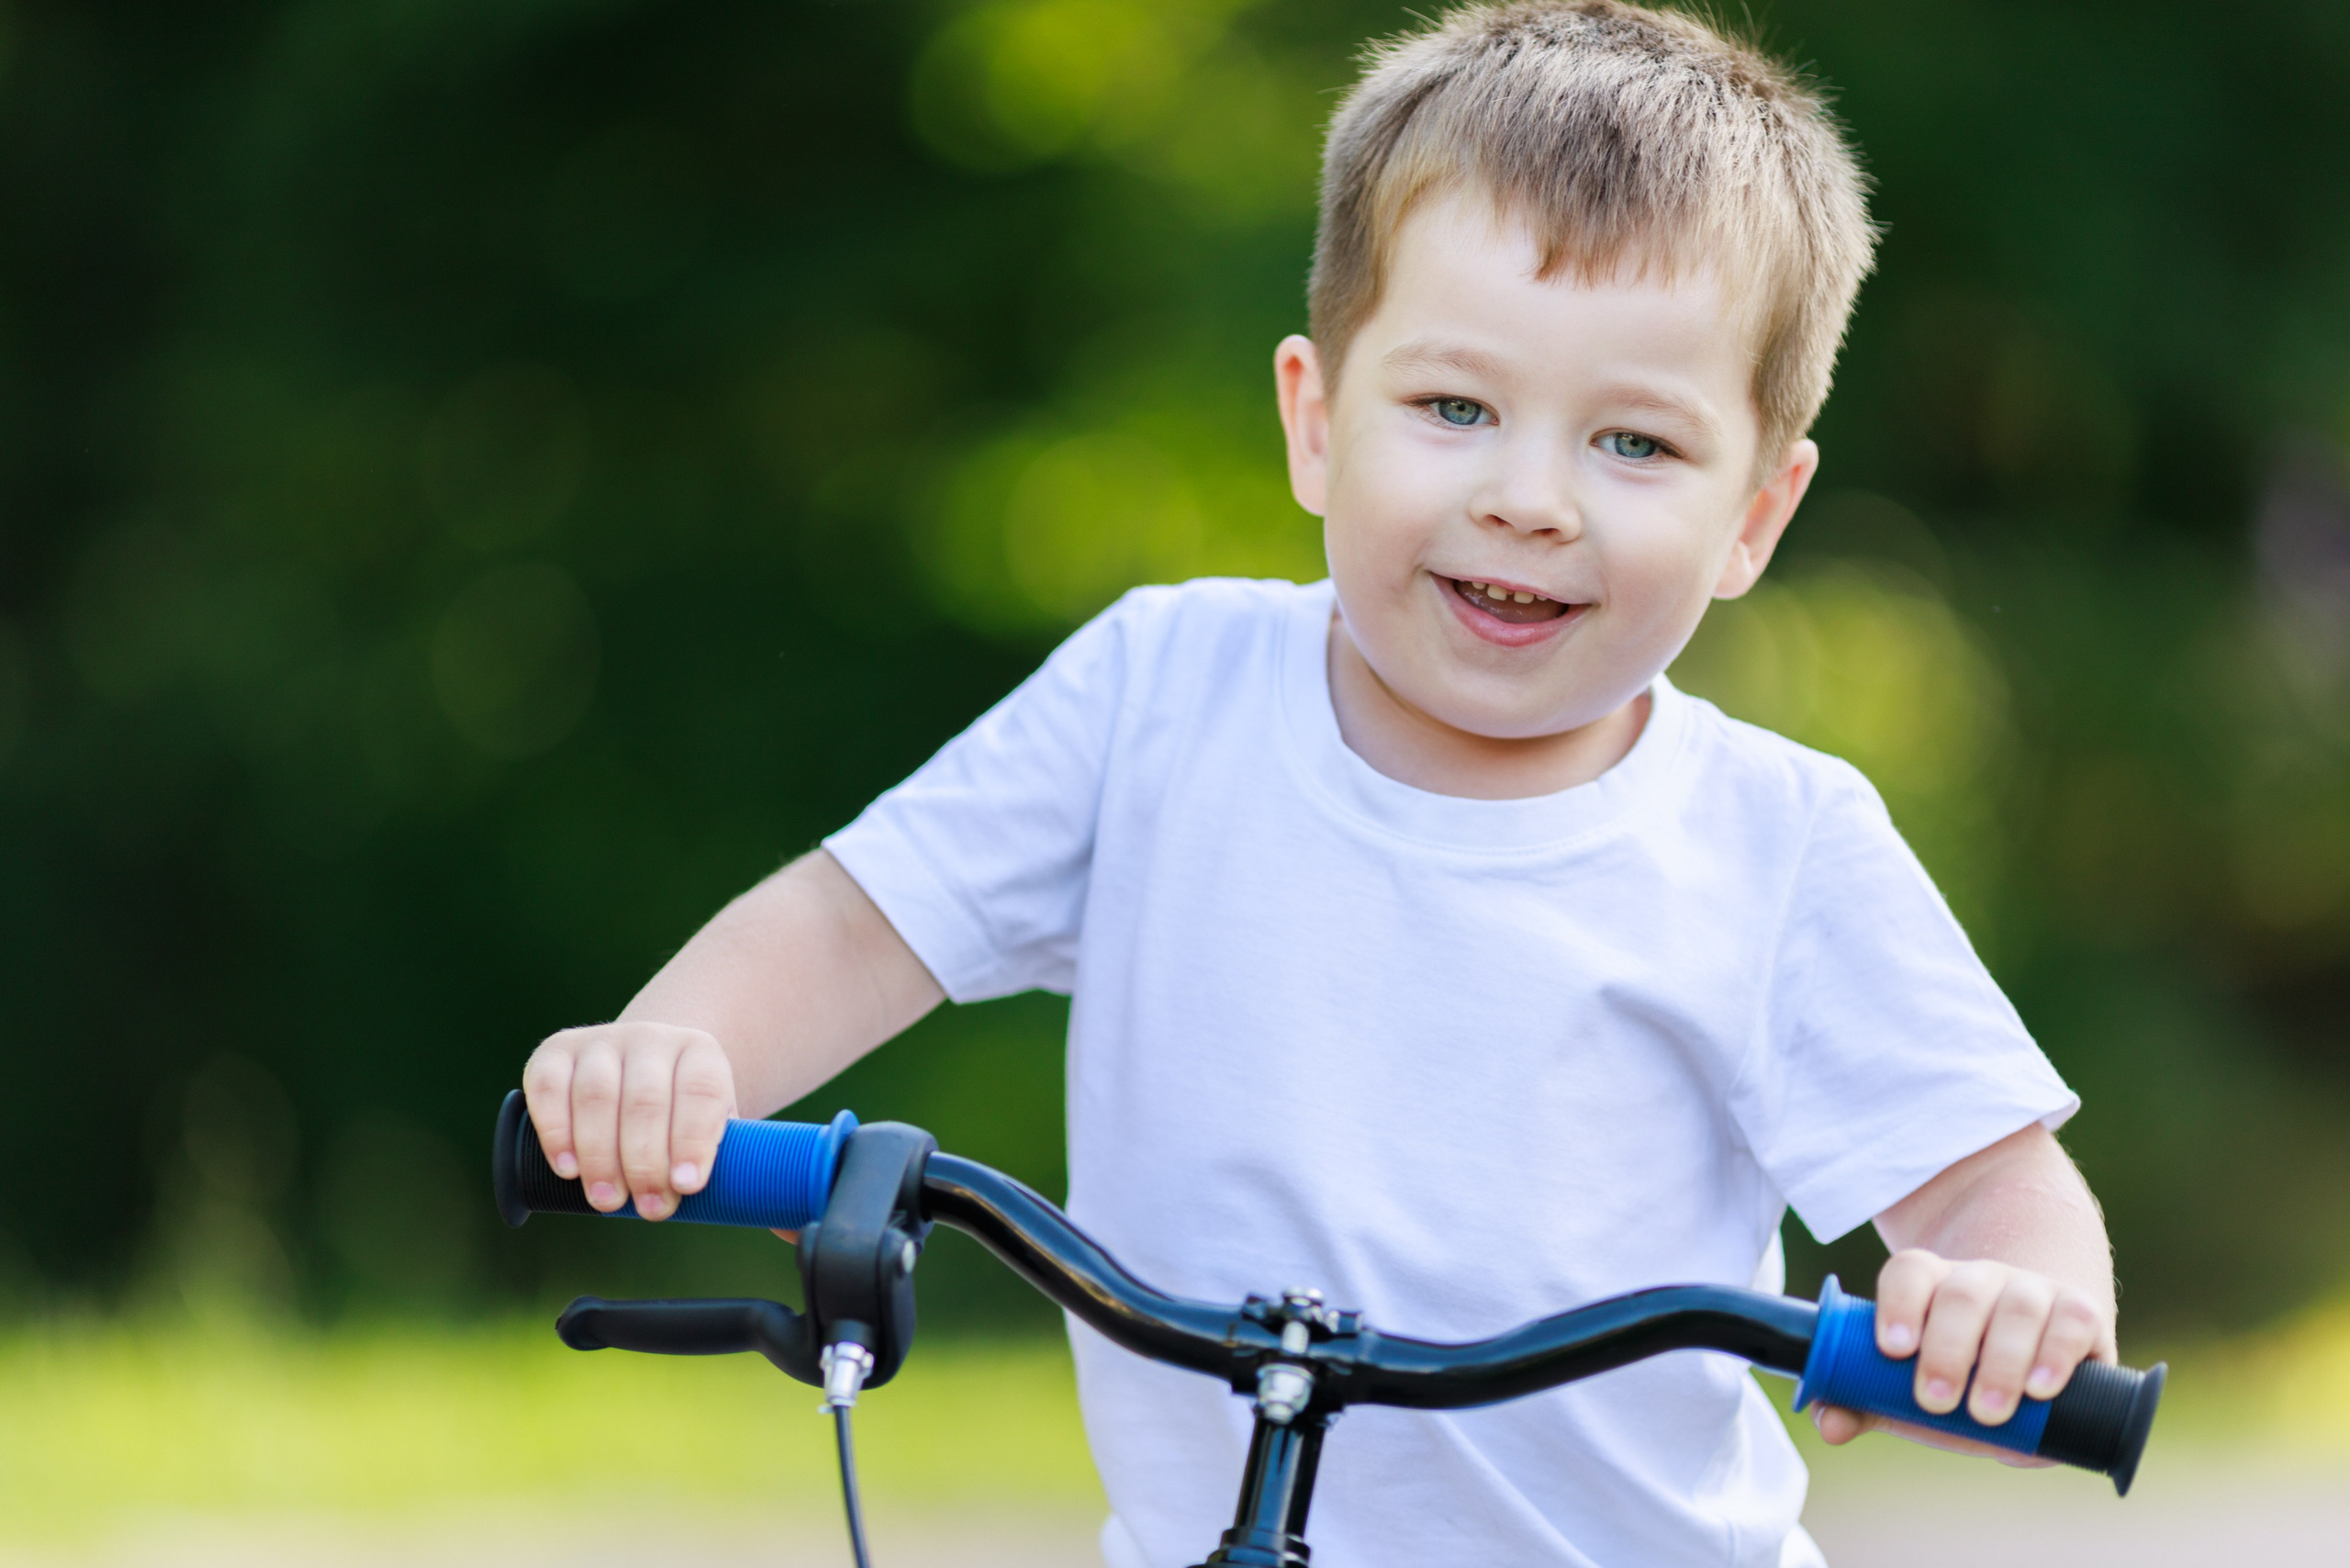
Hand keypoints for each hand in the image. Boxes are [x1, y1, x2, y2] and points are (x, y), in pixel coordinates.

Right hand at [522, 1023, 738, 1220]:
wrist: (642, 1072)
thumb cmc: (683, 1119)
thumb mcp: (718, 1131)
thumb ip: (749, 1170)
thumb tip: (789, 1230)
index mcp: (701, 1054)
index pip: (700, 1093)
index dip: (693, 1140)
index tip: (687, 1186)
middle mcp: (652, 1039)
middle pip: (646, 1100)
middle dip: (646, 1163)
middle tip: (649, 1210)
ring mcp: (601, 1042)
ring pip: (597, 1097)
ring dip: (600, 1156)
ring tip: (607, 1200)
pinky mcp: (554, 1054)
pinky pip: (549, 1089)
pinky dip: (556, 1131)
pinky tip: (567, 1168)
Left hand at [1813, 1249, 2114, 1460]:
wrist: (2038, 1346)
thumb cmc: (1963, 1371)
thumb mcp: (1914, 1387)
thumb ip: (1867, 1401)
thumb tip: (1827, 1424)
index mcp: (1931, 1285)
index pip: (1910, 1272)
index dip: (1899, 1305)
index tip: (1892, 1350)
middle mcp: (1981, 1279)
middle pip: (1961, 1294)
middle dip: (1947, 1349)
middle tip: (1936, 1400)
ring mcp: (2033, 1291)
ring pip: (2018, 1305)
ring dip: (2002, 1359)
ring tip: (1988, 1409)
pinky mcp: (2081, 1313)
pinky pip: (2072, 1319)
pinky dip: (2056, 1353)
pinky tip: (2040, 1388)